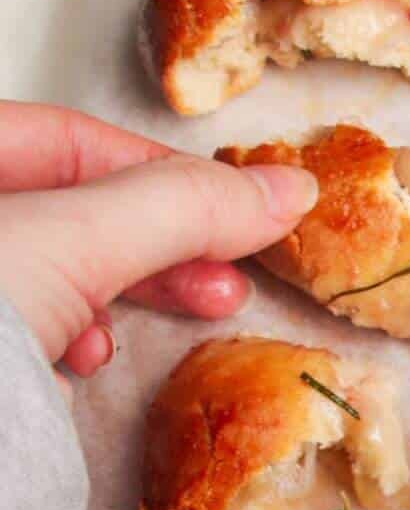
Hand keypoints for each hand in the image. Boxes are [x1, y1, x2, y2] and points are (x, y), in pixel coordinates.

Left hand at [0, 102, 317, 376]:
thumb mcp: (73, 244)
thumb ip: (178, 209)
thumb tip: (283, 191)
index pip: (71, 138)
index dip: (157, 170)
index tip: (227, 210)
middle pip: (67, 211)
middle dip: (154, 248)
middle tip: (219, 280)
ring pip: (49, 276)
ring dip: (115, 304)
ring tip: (160, 329)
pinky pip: (22, 335)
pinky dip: (61, 351)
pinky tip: (81, 371)